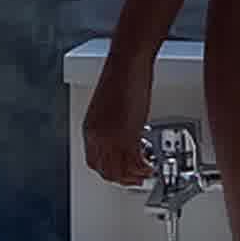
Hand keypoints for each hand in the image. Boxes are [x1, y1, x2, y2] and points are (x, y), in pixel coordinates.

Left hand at [82, 49, 155, 187]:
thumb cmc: (120, 75)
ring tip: (145, 173)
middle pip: (106, 171)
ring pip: (120, 171)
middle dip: (121, 179)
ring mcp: (111, 137)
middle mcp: (97, 136)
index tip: (119, 172)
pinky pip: (135, 162)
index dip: (107, 171)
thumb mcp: (108, 107)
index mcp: (89, 129)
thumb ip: (111, 125)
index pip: (93, 162)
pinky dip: (144, 168)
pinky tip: (150, 166)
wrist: (127, 62)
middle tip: (134, 178)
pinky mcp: (128, 135)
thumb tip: (120, 132)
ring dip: (134, 177)